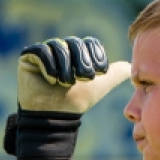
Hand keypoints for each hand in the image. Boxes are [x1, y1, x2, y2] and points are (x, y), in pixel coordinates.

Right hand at [4, 36, 130, 159]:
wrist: (56, 116)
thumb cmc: (77, 100)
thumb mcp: (100, 85)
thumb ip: (115, 74)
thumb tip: (130, 67)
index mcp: (76, 51)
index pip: (89, 43)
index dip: (93, 58)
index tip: (93, 76)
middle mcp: (60, 48)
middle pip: (75, 43)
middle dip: (80, 64)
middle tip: (79, 81)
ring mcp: (43, 51)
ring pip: (59, 47)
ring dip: (65, 68)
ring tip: (63, 83)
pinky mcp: (28, 57)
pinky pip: (41, 52)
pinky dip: (49, 66)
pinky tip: (50, 79)